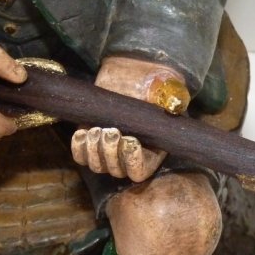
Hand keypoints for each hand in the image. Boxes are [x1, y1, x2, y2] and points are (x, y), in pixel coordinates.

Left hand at [71, 56, 186, 181]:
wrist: (128, 81)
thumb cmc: (151, 89)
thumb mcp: (168, 92)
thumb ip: (175, 99)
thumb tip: (176, 105)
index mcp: (150, 155)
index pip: (139, 172)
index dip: (133, 161)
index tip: (130, 140)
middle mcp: (127, 160)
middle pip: (116, 171)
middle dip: (111, 152)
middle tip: (111, 131)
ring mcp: (106, 155)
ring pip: (97, 166)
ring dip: (94, 150)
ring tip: (96, 130)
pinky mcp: (89, 146)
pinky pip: (81, 157)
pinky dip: (79, 148)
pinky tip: (82, 133)